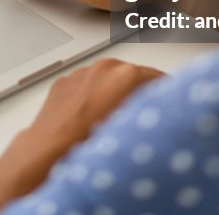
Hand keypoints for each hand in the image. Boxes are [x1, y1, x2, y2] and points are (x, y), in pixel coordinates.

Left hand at [21, 58, 164, 148]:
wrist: (50, 149)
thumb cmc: (88, 142)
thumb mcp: (133, 127)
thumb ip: (148, 111)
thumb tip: (157, 112)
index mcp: (126, 74)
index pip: (158, 78)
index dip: (166, 92)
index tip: (168, 101)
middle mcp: (104, 68)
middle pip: (132, 76)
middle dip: (139, 92)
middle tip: (142, 114)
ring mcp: (82, 72)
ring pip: (108, 79)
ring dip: (114, 93)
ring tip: (114, 118)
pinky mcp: (65, 82)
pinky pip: (86, 85)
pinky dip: (92, 96)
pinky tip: (91, 117)